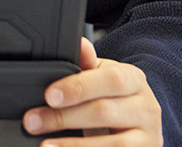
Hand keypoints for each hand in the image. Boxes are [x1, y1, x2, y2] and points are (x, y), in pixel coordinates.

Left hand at [22, 37, 161, 145]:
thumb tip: (79, 44)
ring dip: (74, 146)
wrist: (140, 124)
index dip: (78, 87)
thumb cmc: (113, 96)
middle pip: (104, 112)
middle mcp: (147, 107)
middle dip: (63, 117)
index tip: (49, 95)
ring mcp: (148, 135)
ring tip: (46, 145)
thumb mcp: (101, 76)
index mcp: (134, 79)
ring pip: (113, 143)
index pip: (110, 80)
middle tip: (33, 121)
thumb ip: (87, 64)